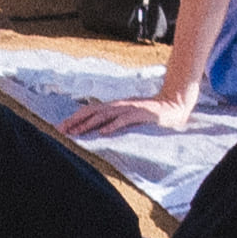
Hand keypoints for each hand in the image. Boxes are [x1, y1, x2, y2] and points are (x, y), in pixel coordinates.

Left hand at [62, 88, 195, 138]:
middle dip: (77, 121)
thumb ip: (115, 119)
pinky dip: (113, 126)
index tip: (62, 127)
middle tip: (63, 130)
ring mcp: (130, 108)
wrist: (174, 105)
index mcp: (116, 106)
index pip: (91, 110)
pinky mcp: (141, 114)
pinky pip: (124, 120)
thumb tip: (98, 128)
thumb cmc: (151, 113)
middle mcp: (120, 105)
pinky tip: (103, 132)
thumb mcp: (130, 115)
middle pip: (93, 112)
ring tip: (77, 131)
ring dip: (90, 124)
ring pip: (105, 115)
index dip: (76, 118)